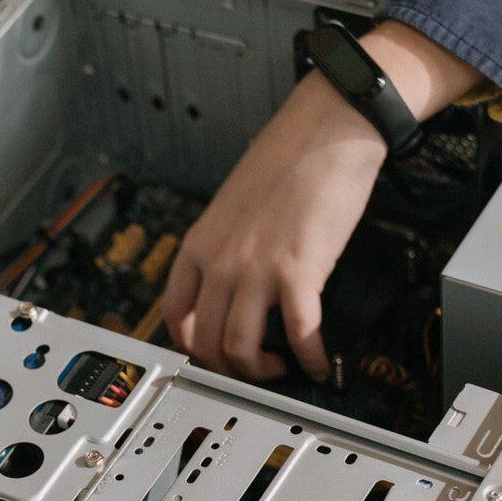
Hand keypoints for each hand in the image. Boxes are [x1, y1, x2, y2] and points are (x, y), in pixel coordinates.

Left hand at [163, 21, 482, 379]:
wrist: (326, 130)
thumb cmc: (286, 160)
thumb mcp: (231, 207)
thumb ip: (224, 247)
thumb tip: (229, 284)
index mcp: (199, 245)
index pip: (175, 316)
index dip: (191, 347)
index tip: (209, 355)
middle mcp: (220, 262)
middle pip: (206, 341)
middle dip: (227, 368)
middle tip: (250, 368)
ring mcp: (256, 270)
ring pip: (241, 348)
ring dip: (261, 370)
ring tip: (281, 366)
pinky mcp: (299, 272)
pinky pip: (299, 334)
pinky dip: (310, 358)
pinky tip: (319, 361)